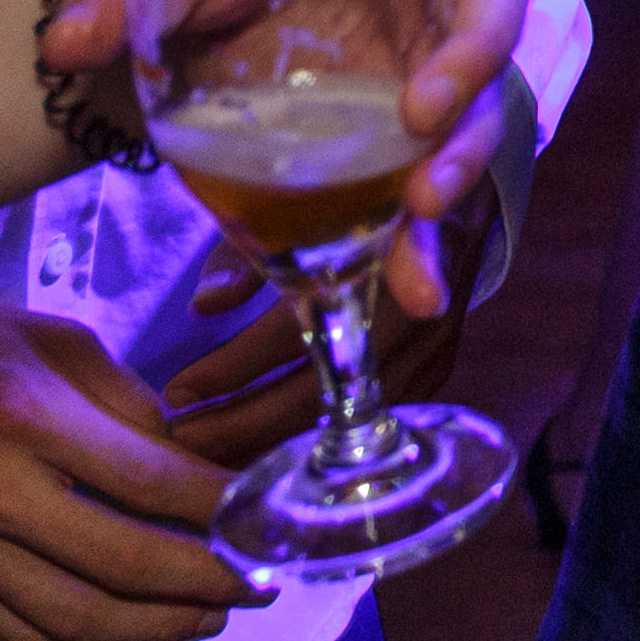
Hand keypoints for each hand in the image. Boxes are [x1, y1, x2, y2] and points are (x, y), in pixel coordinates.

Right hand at [0, 291, 250, 640]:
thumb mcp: (44, 336)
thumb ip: (121, 399)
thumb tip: (184, 457)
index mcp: (24, 416)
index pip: (148, 480)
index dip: (221, 509)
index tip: (268, 515)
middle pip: (121, 562)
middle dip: (207, 580)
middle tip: (261, 581)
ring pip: (75, 618)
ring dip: (156, 626)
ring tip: (212, 615)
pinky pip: (21, 636)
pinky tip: (134, 637)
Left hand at [46, 0, 639, 313]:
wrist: (193, 41)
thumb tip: (70, 37)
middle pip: (493, 3)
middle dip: (473, 58)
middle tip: (424, 109)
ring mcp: (432, 54)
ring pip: (478, 108)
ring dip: (458, 161)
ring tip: (418, 213)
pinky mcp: (405, 138)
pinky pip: (431, 190)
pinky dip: (419, 245)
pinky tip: (406, 292)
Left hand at [158, 155, 505, 463]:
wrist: (461, 186)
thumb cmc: (369, 187)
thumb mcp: (305, 196)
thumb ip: (254, 246)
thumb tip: (203, 305)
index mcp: (376, 252)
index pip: (293, 329)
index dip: (233, 366)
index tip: (178, 388)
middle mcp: (414, 307)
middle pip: (317, 390)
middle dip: (241, 422)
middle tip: (181, 436)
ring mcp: (433, 345)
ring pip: (343, 417)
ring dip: (272, 441)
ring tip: (211, 454)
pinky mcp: (439, 368)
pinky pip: (371, 417)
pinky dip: (317, 435)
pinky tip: (270, 447)